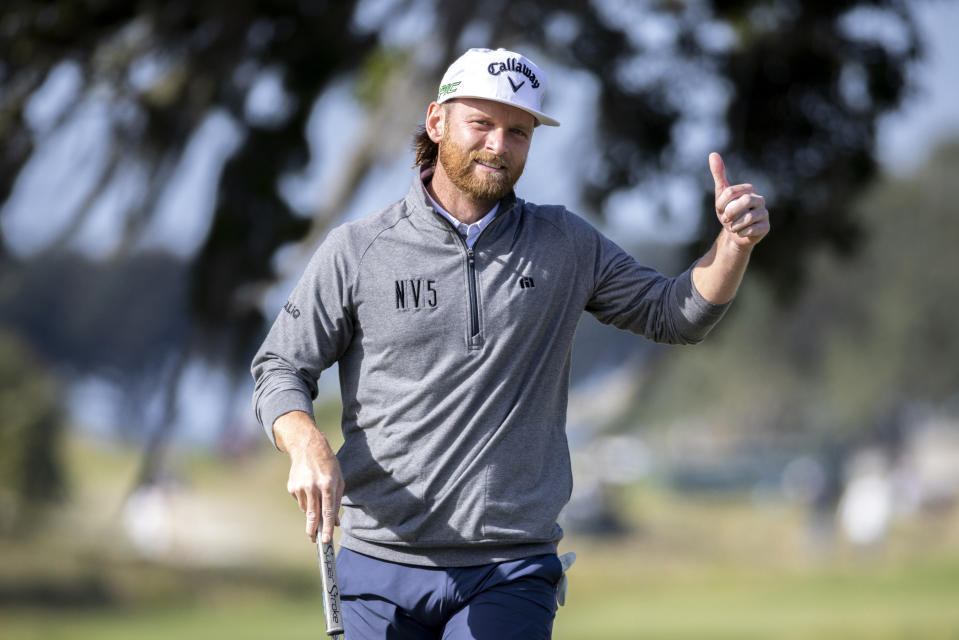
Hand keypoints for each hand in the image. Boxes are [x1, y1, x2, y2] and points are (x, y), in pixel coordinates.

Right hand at [274, 411, 344, 543]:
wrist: (308, 447)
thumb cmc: (328, 464)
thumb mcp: (339, 480)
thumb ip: (337, 501)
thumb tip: (336, 522)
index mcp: (327, 484)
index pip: (328, 511)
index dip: (328, 527)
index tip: (326, 539)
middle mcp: (313, 486)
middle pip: (313, 515)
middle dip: (314, 530)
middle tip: (314, 540)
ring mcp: (300, 487)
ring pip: (307, 510)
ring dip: (312, 511)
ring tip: (316, 498)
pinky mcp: (292, 487)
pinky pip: (300, 501)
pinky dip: (306, 500)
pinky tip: (309, 488)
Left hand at [709, 152, 769, 249]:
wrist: (734, 234)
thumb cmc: (728, 212)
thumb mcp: (721, 195)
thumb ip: (719, 175)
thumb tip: (713, 154)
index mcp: (749, 190)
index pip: (731, 192)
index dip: (721, 203)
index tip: (720, 210)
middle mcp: (760, 200)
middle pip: (745, 201)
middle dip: (731, 212)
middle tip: (725, 219)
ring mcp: (764, 213)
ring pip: (749, 218)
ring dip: (734, 225)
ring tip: (733, 227)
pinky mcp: (766, 227)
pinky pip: (752, 230)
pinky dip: (741, 233)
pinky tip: (741, 233)